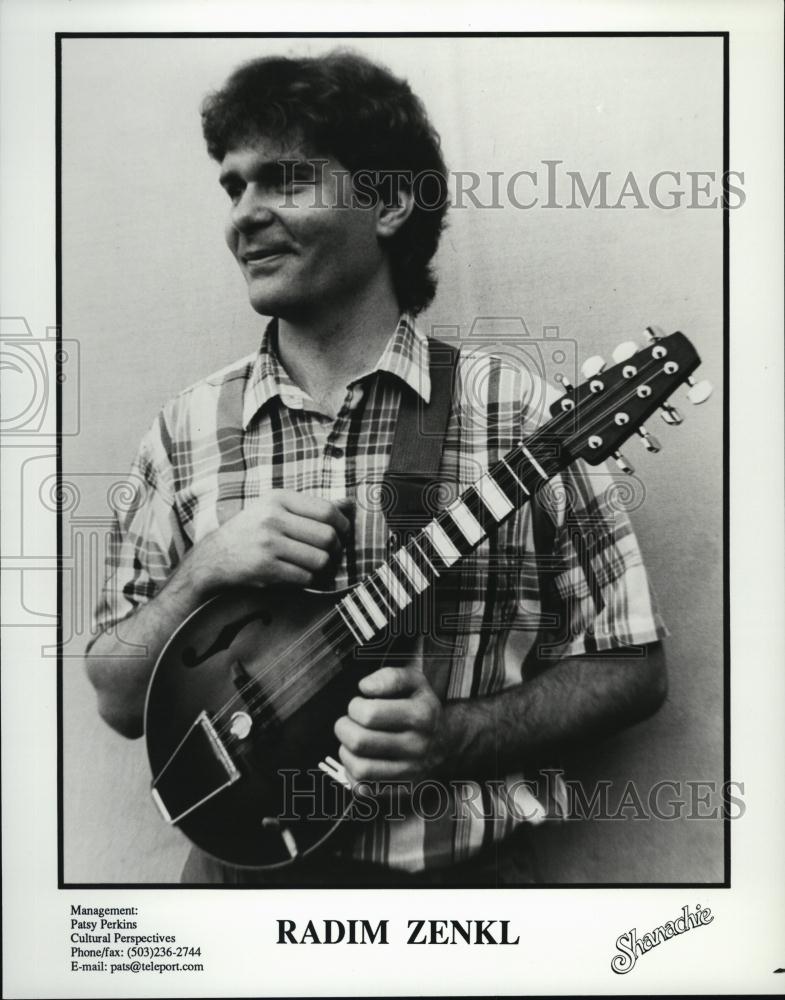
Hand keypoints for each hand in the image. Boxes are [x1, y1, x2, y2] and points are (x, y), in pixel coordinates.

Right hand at [189, 490, 351, 594]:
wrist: (215, 557)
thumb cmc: (252, 531)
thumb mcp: (276, 509)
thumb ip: (311, 507)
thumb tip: (350, 504)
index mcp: (278, 499)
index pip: (327, 510)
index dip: (343, 525)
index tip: (342, 534)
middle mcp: (273, 518)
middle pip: (328, 536)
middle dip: (336, 549)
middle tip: (332, 554)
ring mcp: (268, 544)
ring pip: (320, 559)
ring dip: (324, 568)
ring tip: (316, 566)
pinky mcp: (266, 568)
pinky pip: (305, 577)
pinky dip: (308, 580)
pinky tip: (300, 576)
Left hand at [334, 664, 445, 784]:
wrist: (446, 742)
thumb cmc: (421, 708)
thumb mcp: (414, 682)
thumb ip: (390, 677)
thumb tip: (366, 687)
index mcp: (421, 715)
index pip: (370, 714)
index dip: (355, 706)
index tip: (359, 704)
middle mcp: (418, 746)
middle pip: (360, 742)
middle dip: (344, 728)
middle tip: (349, 722)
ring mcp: (410, 772)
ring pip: (360, 768)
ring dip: (346, 751)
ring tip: (352, 740)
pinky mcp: (401, 790)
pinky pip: (364, 788)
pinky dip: (353, 773)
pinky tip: (360, 758)